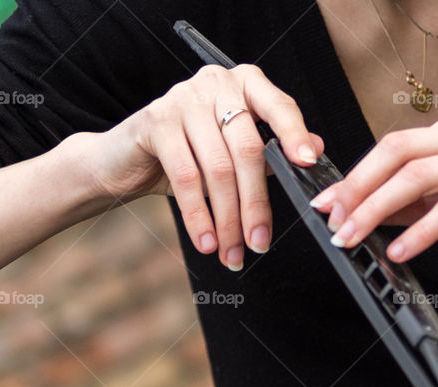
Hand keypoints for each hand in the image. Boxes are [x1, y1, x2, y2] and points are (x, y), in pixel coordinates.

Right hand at [87, 64, 324, 269]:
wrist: (122, 160)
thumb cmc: (184, 156)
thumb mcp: (231, 154)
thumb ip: (269, 151)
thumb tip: (315, 152)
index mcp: (244, 84)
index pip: (279, 107)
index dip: (295, 136)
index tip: (308, 164)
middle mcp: (216, 83)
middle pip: (248, 149)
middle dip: (255, 204)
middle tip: (258, 242)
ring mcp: (184, 99)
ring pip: (218, 168)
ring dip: (227, 219)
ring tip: (230, 252)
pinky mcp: (156, 121)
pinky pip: (186, 176)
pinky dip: (198, 215)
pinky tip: (206, 240)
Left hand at [309, 110, 437, 263]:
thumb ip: (407, 205)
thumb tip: (357, 213)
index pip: (389, 147)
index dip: (353, 176)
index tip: (325, 204)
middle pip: (395, 152)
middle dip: (356, 190)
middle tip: (334, 222)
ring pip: (416, 175)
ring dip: (376, 210)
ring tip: (354, 238)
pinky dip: (420, 231)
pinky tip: (400, 251)